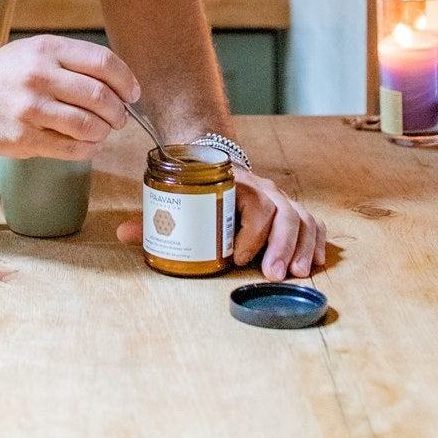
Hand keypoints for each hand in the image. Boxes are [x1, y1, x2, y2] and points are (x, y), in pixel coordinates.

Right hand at [0, 34, 138, 160]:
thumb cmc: (4, 73)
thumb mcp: (35, 51)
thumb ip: (72, 62)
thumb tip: (118, 85)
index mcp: (46, 49)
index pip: (102, 63)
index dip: (126, 80)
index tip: (132, 93)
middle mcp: (39, 76)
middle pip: (100, 96)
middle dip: (119, 111)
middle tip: (119, 117)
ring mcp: (31, 109)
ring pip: (89, 125)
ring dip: (105, 132)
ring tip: (102, 131)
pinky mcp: (24, 138)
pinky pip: (71, 149)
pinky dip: (89, 150)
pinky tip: (88, 146)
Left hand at [116, 168, 326, 280]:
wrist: (215, 162)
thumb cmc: (196, 191)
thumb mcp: (176, 201)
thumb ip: (153, 218)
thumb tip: (121, 232)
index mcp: (237, 186)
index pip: (254, 206)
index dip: (250, 233)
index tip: (238, 257)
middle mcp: (264, 190)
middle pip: (285, 213)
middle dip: (281, 245)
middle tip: (273, 274)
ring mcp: (282, 200)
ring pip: (303, 219)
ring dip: (302, 247)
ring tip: (297, 274)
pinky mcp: (293, 212)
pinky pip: (313, 224)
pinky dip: (317, 243)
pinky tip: (314, 264)